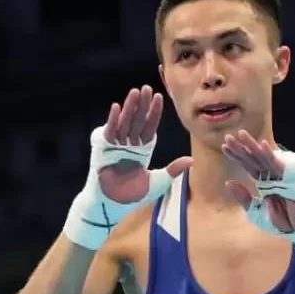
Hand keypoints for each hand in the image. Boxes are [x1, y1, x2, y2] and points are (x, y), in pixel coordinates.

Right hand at [98, 85, 190, 202]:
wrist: (112, 206)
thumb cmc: (131, 196)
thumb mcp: (158, 182)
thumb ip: (173, 170)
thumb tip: (191, 160)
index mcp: (141, 149)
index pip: (150, 126)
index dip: (154, 112)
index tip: (160, 97)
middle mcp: (129, 144)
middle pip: (137, 120)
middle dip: (142, 104)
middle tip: (147, 87)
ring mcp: (116, 146)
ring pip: (125, 123)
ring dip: (130, 107)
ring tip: (135, 92)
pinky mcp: (103, 150)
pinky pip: (110, 132)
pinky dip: (113, 120)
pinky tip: (117, 107)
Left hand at [221, 130, 294, 268]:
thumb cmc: (280, 223)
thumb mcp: (255, 211)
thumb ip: (243, 197)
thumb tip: (228, 182)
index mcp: (263, 181)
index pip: (247, 165)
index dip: (236, 155)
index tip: (224, 146)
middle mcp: (271, 175)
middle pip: (253, 158)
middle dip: (241, 148)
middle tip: (227, 137)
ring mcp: (280, 175)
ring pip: (263, 157)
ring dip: (253, 146)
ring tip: (240, 135)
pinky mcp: (291, 176)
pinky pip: (278, 164)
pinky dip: (270, 154)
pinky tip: (261, 144)